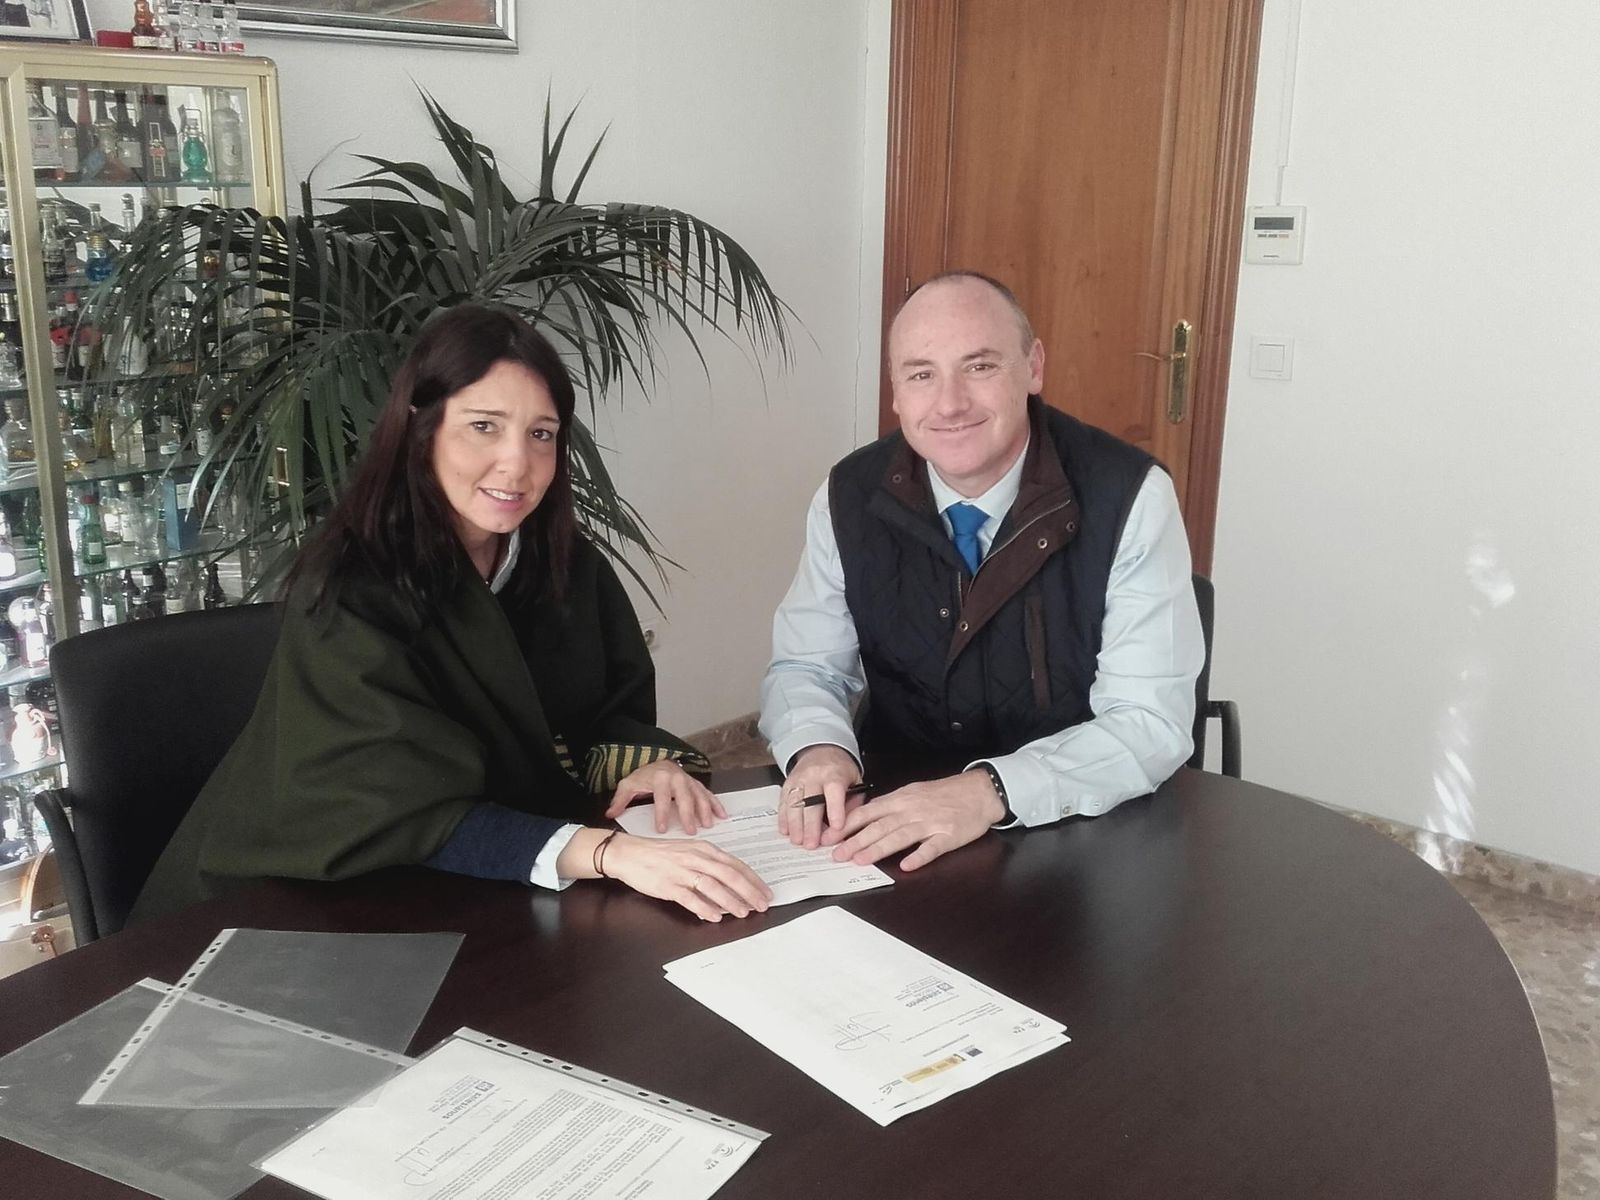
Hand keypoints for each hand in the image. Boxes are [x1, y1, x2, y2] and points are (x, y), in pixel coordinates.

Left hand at [602, 759, 724, 833]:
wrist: (657, 761)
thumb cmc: (644, 776)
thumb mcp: (628, 785)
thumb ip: (620, 800)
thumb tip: (610, 815)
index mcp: (659, 778)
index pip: (661, 798)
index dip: (661, 814)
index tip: (662, 829)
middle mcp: (677, 778)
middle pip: (684, 797)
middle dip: (688, 814)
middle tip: (691, 831)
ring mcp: (689, 781)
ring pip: (699, 795)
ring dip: (705, 810)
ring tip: (708, 825)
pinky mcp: (696, 784)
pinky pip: (708, 793)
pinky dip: (716, 804)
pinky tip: (722, 815)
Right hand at [602, 834, 772, 921]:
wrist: (629, 853)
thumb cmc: (660, 854)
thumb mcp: (689, 852)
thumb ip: (709, 866)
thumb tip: (730, 885)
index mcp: (703, 849)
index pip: (735, 864)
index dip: (753, 879)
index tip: (765, 892)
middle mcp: (695, 858)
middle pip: (729, 875)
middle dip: (749, 891)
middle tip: (762, 905)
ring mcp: (681, 871)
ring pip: (712, 886)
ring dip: (731, 900)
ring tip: (743, 912)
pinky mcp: (668, 885)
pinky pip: (690, 898)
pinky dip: (704, 907)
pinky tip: (715, 916)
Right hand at [777, 744, 862, 848]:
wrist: (821, 750)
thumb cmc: (840, 770)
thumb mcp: (855, 781)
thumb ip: (853, 802)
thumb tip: (847, 827)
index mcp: (834, 774)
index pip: (834, 791)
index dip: (835, 810)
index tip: (837, 828)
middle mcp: (814, 775)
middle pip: (810, 802)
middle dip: (810, 825)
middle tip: (811, 844)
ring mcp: (798, 780)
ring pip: (794, 803)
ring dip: (795, 824)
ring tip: (797, 840)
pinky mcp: (787, 784)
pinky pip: (783, 802)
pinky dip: (783, 818)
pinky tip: (786, 830)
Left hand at [829, 769, 1004, 870]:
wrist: (979, 791)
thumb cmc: (945, 793)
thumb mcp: (913, 792)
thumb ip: (890, 806)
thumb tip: (866, 818)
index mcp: (901, 799)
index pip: (868, 812)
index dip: (848, 825)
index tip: (830, 836)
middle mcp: (912, 810)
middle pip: (880, 826)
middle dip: (856, 841)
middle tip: (837, 855)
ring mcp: (931, 823)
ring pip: (900, 836)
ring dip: (879, 848)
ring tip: (860, 860)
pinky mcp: (949, 835)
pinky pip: (932, 847)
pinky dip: (919, 856)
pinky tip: (906, 867)